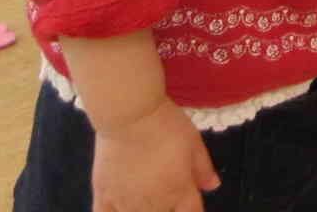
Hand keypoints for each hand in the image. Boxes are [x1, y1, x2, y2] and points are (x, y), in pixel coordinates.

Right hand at [90, 99, 218, 211]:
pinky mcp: (104, 195)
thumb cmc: (165, 124)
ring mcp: (127, 203)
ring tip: (145, 194)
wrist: (129, 114)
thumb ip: (203, 168)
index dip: (192, 209)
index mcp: (180, 191)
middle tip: (164, 186)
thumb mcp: (193, 141)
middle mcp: (155, 204)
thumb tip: (213, 186)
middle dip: (169, 208)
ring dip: (145, 210)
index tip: (188, 200)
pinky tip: (119, 207)